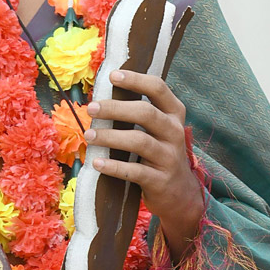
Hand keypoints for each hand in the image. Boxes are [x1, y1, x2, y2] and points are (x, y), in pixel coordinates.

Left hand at [86, 70, 203, 260]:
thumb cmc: (160, 154)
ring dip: (111, 137)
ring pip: (139, 141)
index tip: (112, 75)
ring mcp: (170, 157)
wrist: (180, 194)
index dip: (135, 80)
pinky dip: (114, 167)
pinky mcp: (161, 180)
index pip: (158, 88)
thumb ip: (141, 113)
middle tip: (91, 108)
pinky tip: (97, 163)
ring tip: (89, 136)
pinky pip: (135, 172)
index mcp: (174, 114)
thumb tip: (102, 96)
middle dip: (115, 108)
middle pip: (146, 113)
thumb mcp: (159, 130)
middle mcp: (175, 132)